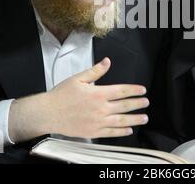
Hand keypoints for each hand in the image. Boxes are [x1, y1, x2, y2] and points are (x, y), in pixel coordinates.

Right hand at [9, 58, 149, 142]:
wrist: (48, 113)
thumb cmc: (61, 95)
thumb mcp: (78, 78)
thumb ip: (95, 71)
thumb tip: (107, 61)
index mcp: (98, 93)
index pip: (122, 91)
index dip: (134, 90)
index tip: (143, 90)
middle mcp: (101, 108)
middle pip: (124, 106)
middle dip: (138, 104)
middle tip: (146, 103)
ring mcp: (98, 122)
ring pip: (121, 121)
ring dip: (135, 119)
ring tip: (144, 117)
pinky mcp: (93, 132)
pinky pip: (111, 133)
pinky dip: (122, 131)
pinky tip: (129, 130)